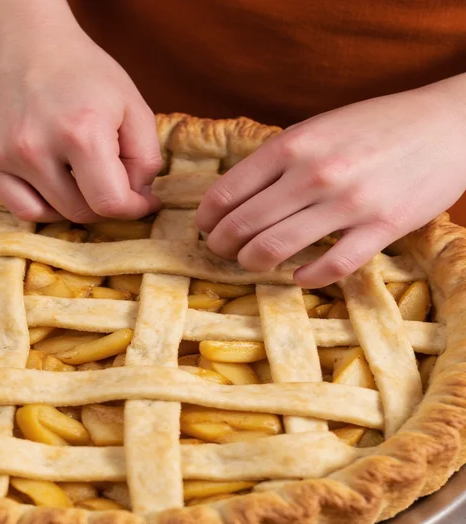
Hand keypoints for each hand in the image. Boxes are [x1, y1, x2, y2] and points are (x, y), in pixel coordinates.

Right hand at [0, 0, 160, 222]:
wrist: (19, 37)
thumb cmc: (78, 68)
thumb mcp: (131, 102)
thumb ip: (145, 156)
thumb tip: (138, 197)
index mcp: (82, 133)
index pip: (111, 202)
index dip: (134, 208)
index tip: (142, 201)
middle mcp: (37, 148)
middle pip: (81, 212)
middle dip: (104, 203)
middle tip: (111, 181)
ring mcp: (5, 156)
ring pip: (50, 215)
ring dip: (74, 206)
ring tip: (81, 179)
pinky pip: (19, 207)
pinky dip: (43, 205)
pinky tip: (54, 184)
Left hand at [195, 76, 465, 287]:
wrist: (449, 123)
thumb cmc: (376, 125)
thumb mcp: (317, 128)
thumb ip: (278, 159)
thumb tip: (233, 196)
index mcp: (293, 144)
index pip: (226, 192)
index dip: (206, 218)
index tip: (205, 227)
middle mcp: (315, 174)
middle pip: (242, 226)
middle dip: (221, 246)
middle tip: (223, 251)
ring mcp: (349, 203)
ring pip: (275, 249)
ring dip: (253, 263)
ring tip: (252, 263)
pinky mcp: (382, 228)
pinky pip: (330, 267)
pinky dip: (305, 278)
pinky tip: (297, 276)